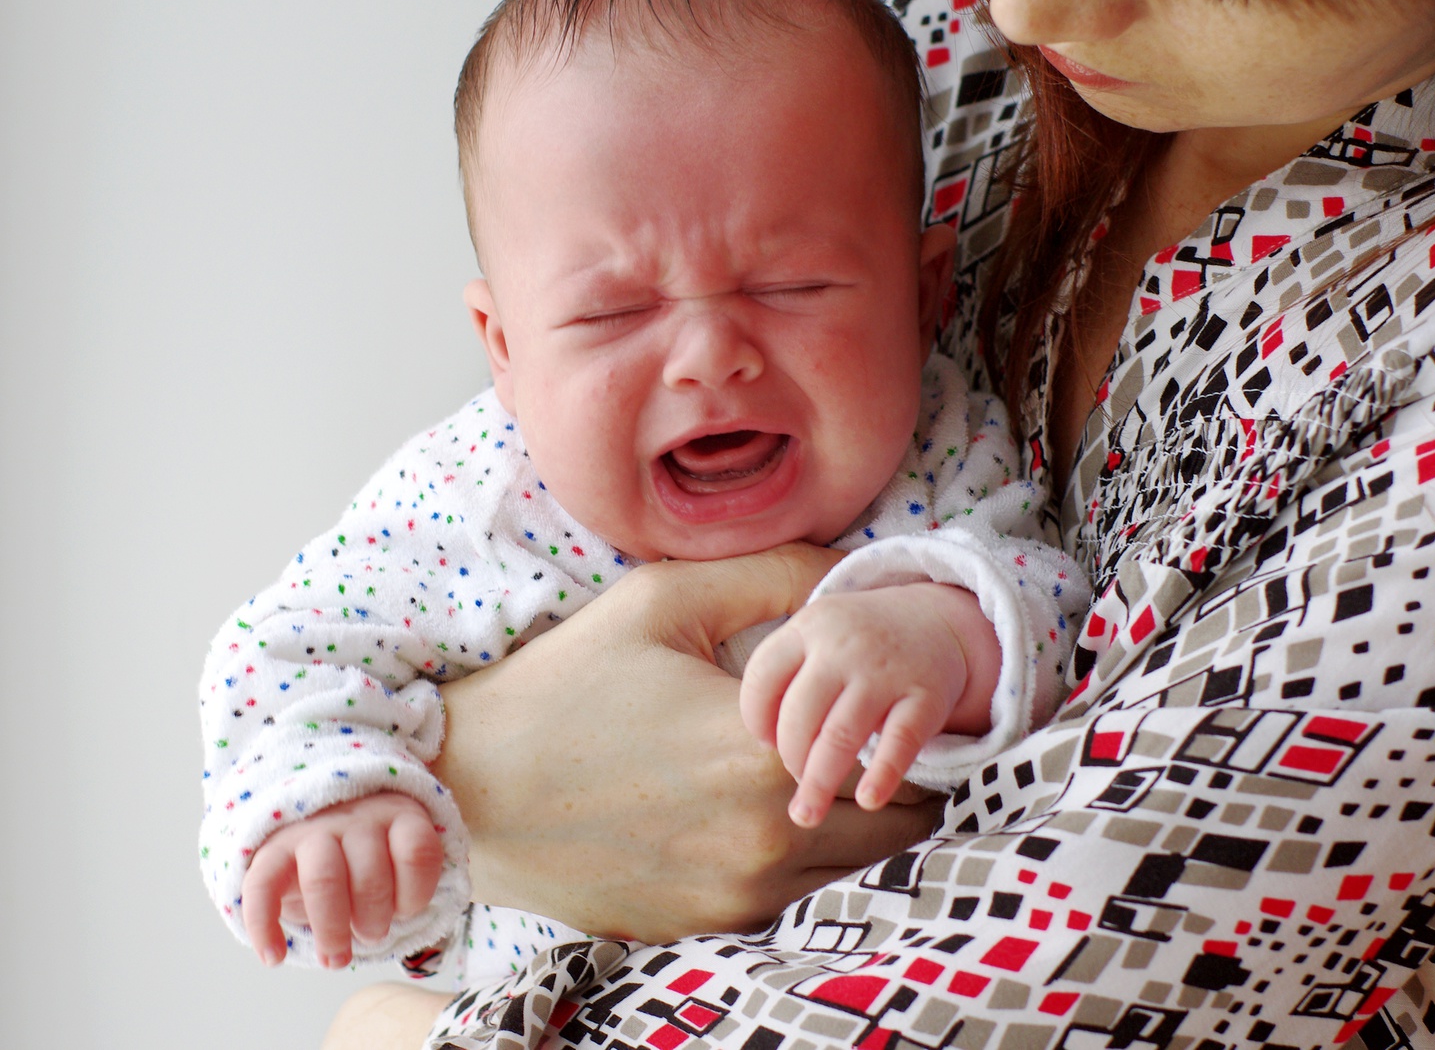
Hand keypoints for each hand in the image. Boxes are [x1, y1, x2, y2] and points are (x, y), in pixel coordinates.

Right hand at [240, 792, 442, 968]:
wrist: (314, 816)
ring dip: (331, 928)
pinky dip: (265, 927)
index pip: (417, 852)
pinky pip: (263, 886)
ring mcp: (313, 830)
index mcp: (398, 816)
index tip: (405, 914)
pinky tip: (274, 957)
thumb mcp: (399, 853)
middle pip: (370, 874)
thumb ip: (408, 881)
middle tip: (372, 937)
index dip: (415, 893)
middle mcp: (357, 818)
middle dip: (374, 919)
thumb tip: (399, 926)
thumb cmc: (368, 852)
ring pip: (323, 879)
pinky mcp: (273, 849)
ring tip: (335, 958)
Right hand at [430, 542, 944, 944]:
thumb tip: (853, 570)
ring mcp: (736, 892)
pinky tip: (750, 810)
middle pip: (896, 823)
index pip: (902, 756)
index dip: (905, 724)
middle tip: (860, 736)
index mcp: (764, 752)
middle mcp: (764, 836)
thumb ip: (776, 575)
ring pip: (849, 866)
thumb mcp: (665, 600)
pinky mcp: (704, 923)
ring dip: (848, 822)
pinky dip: (794, 859)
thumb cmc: (565, 684)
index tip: (890, 700)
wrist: (470, 786)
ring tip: (805, 769)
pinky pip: (790, 895)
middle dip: (892, 778)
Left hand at [739, 583, 999, 827]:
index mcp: (808, 627)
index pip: (762, 678)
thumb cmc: (858, 642)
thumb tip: (764, 744)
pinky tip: (867, 802)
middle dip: (790, 757)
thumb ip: (785, 675)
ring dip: (820, 782)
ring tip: (806, 815)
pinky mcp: (926, 696)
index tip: (765, 744)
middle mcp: (843, 646)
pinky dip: (883, 774)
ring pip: (841, 734)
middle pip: (800, 714)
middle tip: (793, 783)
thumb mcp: (816, 635)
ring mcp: (885, 670)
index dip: (756, 719)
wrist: (935, 622)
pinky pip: (900, 741)